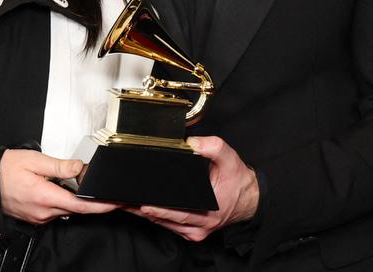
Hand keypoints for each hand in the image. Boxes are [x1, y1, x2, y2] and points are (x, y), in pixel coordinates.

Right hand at [0, 150, 119, 224]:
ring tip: (74, 183)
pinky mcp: (36, 217)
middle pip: (77, 209)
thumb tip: (79, 168)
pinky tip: (60, 189)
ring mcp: (40, 217)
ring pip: (67, 210)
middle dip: (92, 201)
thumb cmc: (6, 170)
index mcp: (45, 196)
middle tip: (103, 191)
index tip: (115, 203)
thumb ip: (60, 166)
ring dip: (75, 200)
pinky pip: (56, 211)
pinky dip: (63, 201)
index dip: (101, 206)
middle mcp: (44, 211)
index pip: (80, 205)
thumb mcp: (35, 160)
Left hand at [131, 136, 258, 241]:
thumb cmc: (238, 182)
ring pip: (163, 224)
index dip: (159, 210)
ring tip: (125, 202)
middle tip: (123, 200)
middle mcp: (199, 226)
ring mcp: (194, 231)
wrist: (249, 198)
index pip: (178, 213)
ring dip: (144, 214)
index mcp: (208, 213)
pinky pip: (167, 225)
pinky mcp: (190, 231)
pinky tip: (140, 206)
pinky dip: (154, 216)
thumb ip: (213, 147)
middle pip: (164, 220)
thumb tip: (193, 142)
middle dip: (142, 209)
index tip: (143, 204)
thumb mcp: (230, 159)